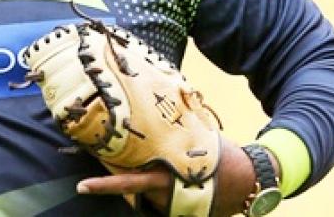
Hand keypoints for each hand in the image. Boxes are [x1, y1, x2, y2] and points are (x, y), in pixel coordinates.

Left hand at [76, 136, 275, 215]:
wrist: (251, 180)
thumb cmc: (221, 155)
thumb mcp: (193, 141)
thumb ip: (168, 140)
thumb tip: (150, 124)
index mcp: (164, 176)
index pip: (127, 182)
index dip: (103, 185)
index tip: (81, 186)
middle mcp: (165, 196)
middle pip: (135, 189)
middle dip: (130, 179)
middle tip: (134, 169)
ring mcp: (174, 210)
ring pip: (150, 200)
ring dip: (157, 188)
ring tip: (184, 175)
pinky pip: (165, 206)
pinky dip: (170, 197)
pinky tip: (190, 186)